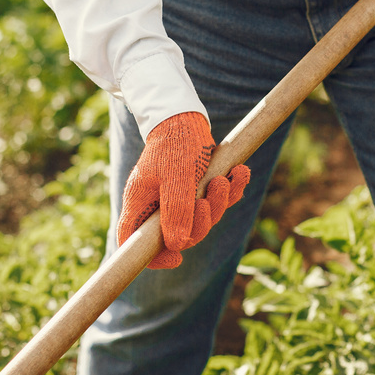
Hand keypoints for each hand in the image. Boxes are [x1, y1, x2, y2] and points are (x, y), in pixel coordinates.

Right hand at [117, 112, 250, 268]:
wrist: (186, 115)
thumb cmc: (175, 143)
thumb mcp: (176, 177)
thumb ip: (176, 211)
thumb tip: (177, 246)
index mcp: (141, 203)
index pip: (133, 241)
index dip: (152, 257)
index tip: (175, 259)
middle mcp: (157, 205)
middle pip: (179, 234)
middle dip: (202, 221)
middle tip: (208, 198)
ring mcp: (178, 198)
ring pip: (202, 219)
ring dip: (220, 202)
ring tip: (225, 179)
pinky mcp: (198, 188)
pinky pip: (218, 201)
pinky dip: (232, 190)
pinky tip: (241, 172)